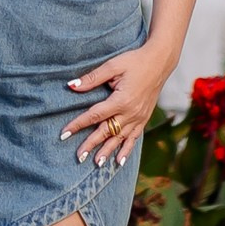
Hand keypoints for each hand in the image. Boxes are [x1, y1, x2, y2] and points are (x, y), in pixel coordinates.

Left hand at [63, 43, 168, 166]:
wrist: (160, 62)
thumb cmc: (134, 61)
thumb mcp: (112, 66)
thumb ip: (92, 78)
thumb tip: (72, 85)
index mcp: (121, 100)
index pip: (94, 116)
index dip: (78, 125)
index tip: (64, 133)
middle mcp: (130, 113)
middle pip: (106, 131)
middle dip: (91, 144)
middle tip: (78, 157)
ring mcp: (138, 118)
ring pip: (120, 138)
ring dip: (108, 151)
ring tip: (97, 163)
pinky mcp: (144, 118)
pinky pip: (134, 138)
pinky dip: (126, 150)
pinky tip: (119, 161)